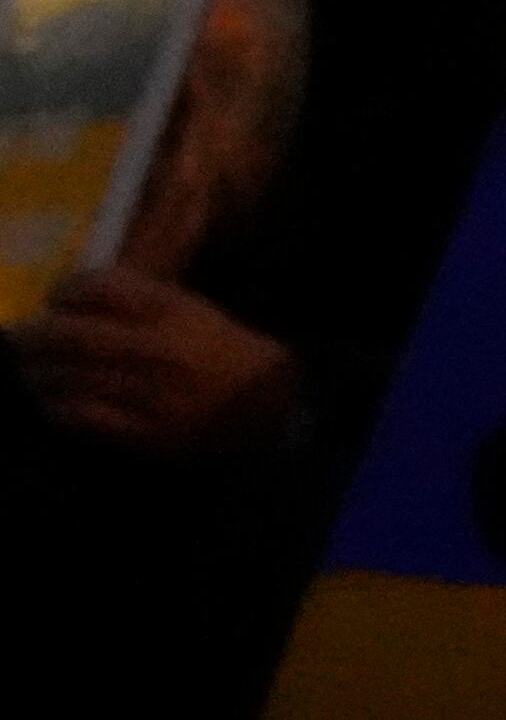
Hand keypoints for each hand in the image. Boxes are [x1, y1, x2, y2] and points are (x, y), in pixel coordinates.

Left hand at [19, 267, 298, 457]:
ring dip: (38, 373)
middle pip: (73, 335)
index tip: (53, 299)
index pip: (100, 288)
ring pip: (71, 377)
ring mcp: (151, 393)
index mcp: (172, 312)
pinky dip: (59, 406)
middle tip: (16, 338)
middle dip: (33, 336)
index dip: (66, 291)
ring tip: (30, 371)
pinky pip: (85, 416)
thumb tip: (67, 299)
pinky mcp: (146, 432)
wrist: (266, 406)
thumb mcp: (188, 311)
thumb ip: (135, 300)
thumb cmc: (217, 351)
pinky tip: (52, 402)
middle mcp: (159, 349)